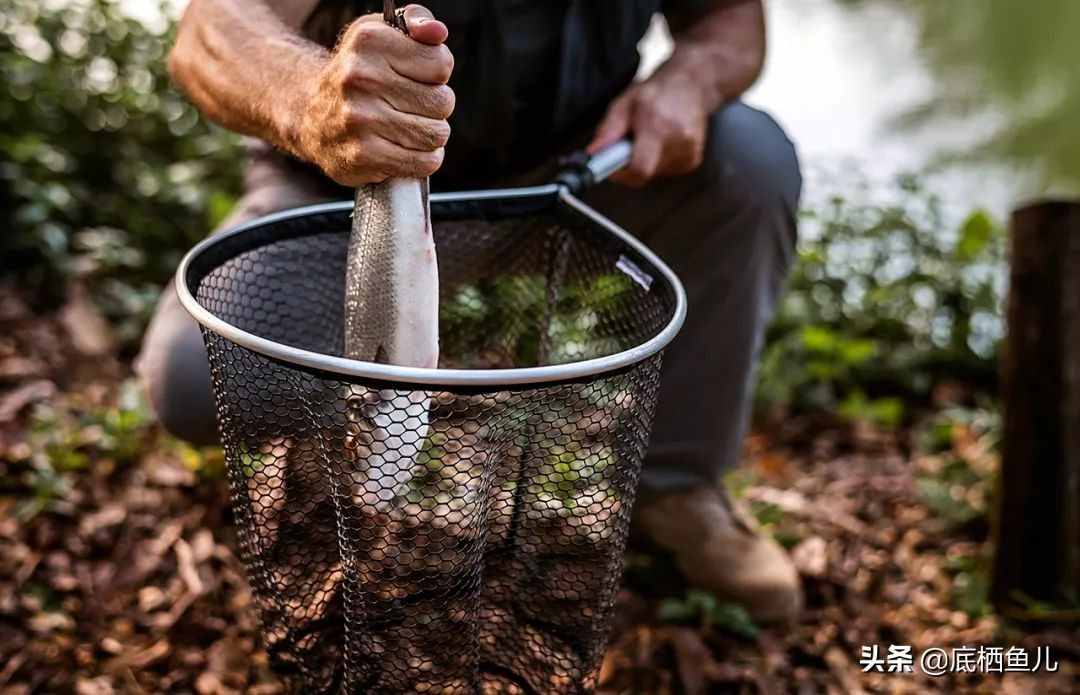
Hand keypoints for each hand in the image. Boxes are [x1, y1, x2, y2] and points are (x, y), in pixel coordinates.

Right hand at [293, 4, 454, 184]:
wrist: (310, 114)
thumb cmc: (359, 72)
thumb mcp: (381, 34)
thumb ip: (416, 21)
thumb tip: (437, 33)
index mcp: (370, 43)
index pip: (441, 64)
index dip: (437, 73)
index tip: (417, 75)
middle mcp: (361, 78)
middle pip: (442, 102)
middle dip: (435, 106)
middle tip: (410, 104)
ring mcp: (360, 120)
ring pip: (436, 134)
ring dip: (430, 134)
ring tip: (408, 126)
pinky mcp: (363, 156)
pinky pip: (424, 163)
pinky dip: (424, 158)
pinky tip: (405, 147)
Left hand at [587, 71, 710, 187]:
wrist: (691, 85)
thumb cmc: (653, 93)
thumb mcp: (624, 103)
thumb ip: (608, 130)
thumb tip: (592, 154)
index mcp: (658, 125)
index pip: (639, 168)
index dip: (621, 174)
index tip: (611, 167)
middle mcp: (677, 140)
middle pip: (644, 171)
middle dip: (631, 162)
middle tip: (629, 142)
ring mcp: (689, 152)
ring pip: (653, 173)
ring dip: (645, 160)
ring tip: (649, 136)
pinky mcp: (693, 160)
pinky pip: (665, 171)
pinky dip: (658, 160)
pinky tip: (662, 140)